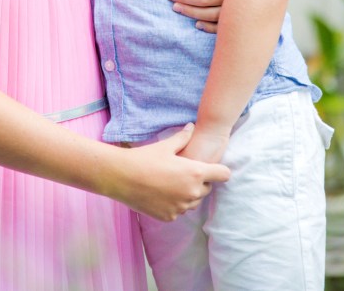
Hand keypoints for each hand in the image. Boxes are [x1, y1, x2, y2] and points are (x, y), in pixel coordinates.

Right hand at [110, 124, 229, 221]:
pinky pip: (178, 211)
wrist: (120, 177)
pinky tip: (159, 193)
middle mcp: (192, 192)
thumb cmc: (144, 158)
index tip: (210, 168)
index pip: (223, 174)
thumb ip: (182, 138)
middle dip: (199, 182)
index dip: (218, 170)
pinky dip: (173, 204)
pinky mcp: (169, 217)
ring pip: (192, 202)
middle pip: (207, 189)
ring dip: (186, 195)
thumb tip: (191, 127)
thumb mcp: (165, 146)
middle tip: (181, 173)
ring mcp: (181, 207)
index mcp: (195, 173)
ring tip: (169, 183)